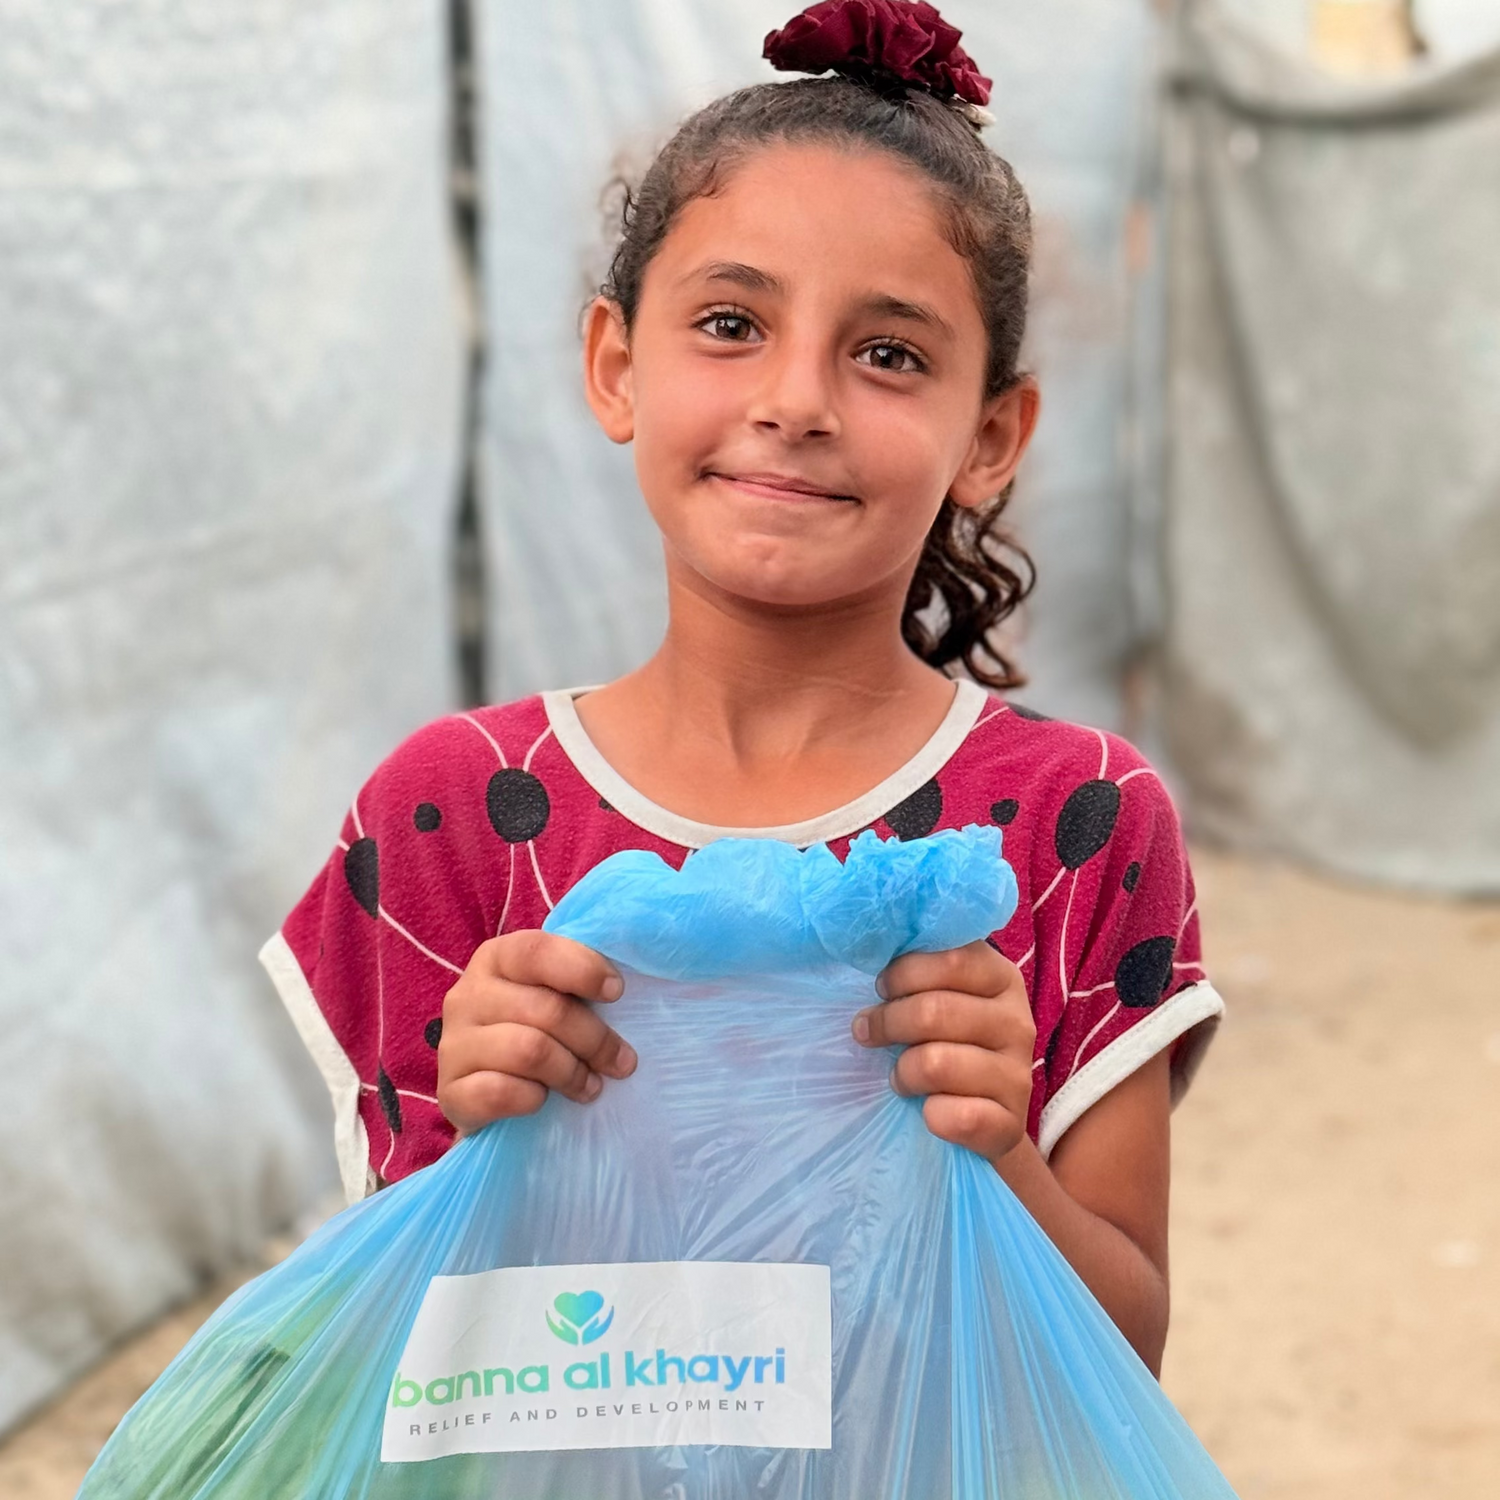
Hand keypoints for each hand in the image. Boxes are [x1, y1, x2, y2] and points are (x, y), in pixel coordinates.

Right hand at [437, 929, 636, 1132]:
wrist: (488, 1093)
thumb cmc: (535, 1032)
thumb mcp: (551, 994)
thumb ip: (576, 980)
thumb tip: (620, 983)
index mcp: (495, 959)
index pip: (536, 951)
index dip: (582, 969)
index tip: (617, 991)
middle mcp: (466, 996)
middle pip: (546, 1010)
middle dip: (595, 1039)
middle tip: (621, 1062)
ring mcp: (452, 1045)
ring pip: (529, 1051)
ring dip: (572, 1072)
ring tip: (591, 1086)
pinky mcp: (449, 1092)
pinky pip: (501, 1092)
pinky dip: (533, 1099)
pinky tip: (543, 1101)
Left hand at [853, 940, 1034, 1162]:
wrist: (986, 1118)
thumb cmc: (947, 1043)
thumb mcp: (940, 996)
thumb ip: (918, 971)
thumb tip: (870, 948)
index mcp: (1001, 978)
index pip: (952, 960)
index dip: (904, 973)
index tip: (882, 988)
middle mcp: (1017, 1022)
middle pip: (934, 1011)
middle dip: (887, 1022)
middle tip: (869, 1032)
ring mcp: (1018, 1075)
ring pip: (936, 1063)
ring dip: (903, 1072)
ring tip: (899, 1075)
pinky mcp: (1011, 1124)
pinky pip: (956, 1117)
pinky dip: (931, 1115)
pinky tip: (928, 1111)